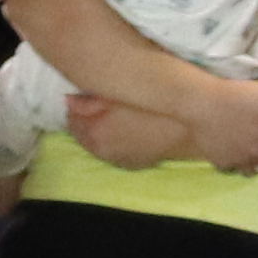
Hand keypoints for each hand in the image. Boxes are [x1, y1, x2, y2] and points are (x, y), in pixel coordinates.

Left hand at [63, 92, 192, 170]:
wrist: (190, 125)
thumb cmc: (155, 104)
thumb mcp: (119, 94)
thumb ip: (89, 100)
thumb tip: (68, 101)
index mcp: (94, 132)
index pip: (71, 120)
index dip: (76, 106)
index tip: (83, 96)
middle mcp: (102, 151)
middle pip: (81, 134)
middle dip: (84, 120)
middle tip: (93, 105)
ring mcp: (118, 160)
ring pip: (95, 145)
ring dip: (96, 132)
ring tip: (107, 116)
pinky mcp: (133, 164)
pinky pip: (112, 152)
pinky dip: (111, 141)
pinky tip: (121, 130)